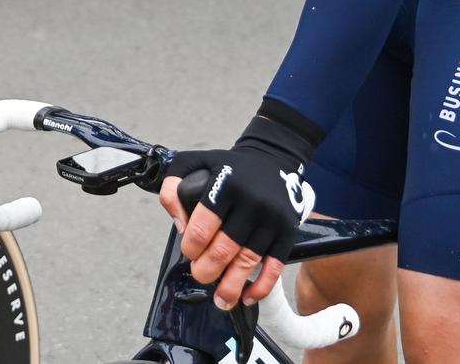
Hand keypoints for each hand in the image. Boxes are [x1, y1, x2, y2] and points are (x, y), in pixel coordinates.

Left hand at [161, 113, 318, 310]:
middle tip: (200, 275)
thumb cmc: (228, 167)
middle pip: (224, 249)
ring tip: (221, 300)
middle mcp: (250, 202)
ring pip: (248, 262)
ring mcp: (271, 219)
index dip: (191, 248)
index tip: (189, 253)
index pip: (202, 227)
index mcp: (225, 185)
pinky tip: (248, 296)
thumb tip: (179, 225)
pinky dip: (262, 286)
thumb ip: (172, 187)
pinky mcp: (287, 231)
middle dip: (207, 270)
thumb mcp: (193, 163)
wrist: (271, 159)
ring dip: (232, 286)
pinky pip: (275, 266)